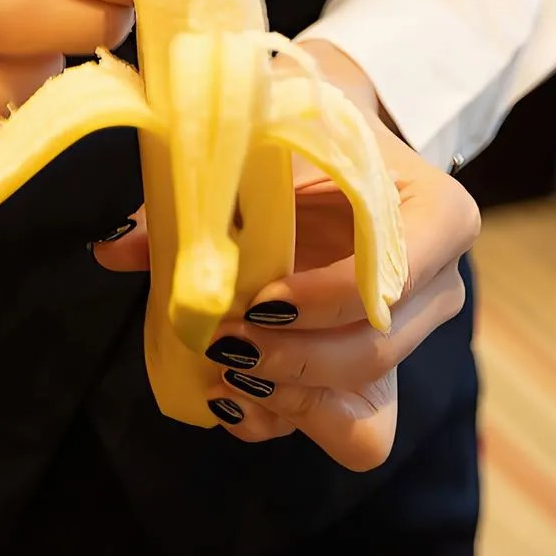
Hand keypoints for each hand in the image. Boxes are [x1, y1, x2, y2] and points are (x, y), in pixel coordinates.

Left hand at [92, 48, 479, 471]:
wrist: (331, 135)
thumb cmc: (305, 122)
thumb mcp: (266, 127)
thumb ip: (200, 181)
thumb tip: (115, 248)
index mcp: (439, 215)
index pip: (400, 276)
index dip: (327, 299)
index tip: (259, 296)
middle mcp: (438, 287)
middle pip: (375, 354)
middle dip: (291, 358)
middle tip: (222, 340)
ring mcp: (408, 338)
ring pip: (361, 408)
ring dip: (284, 396)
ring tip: (221, 365)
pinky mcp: (373, 376)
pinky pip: (342, 433)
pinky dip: (283, 419)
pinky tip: (231, 393)